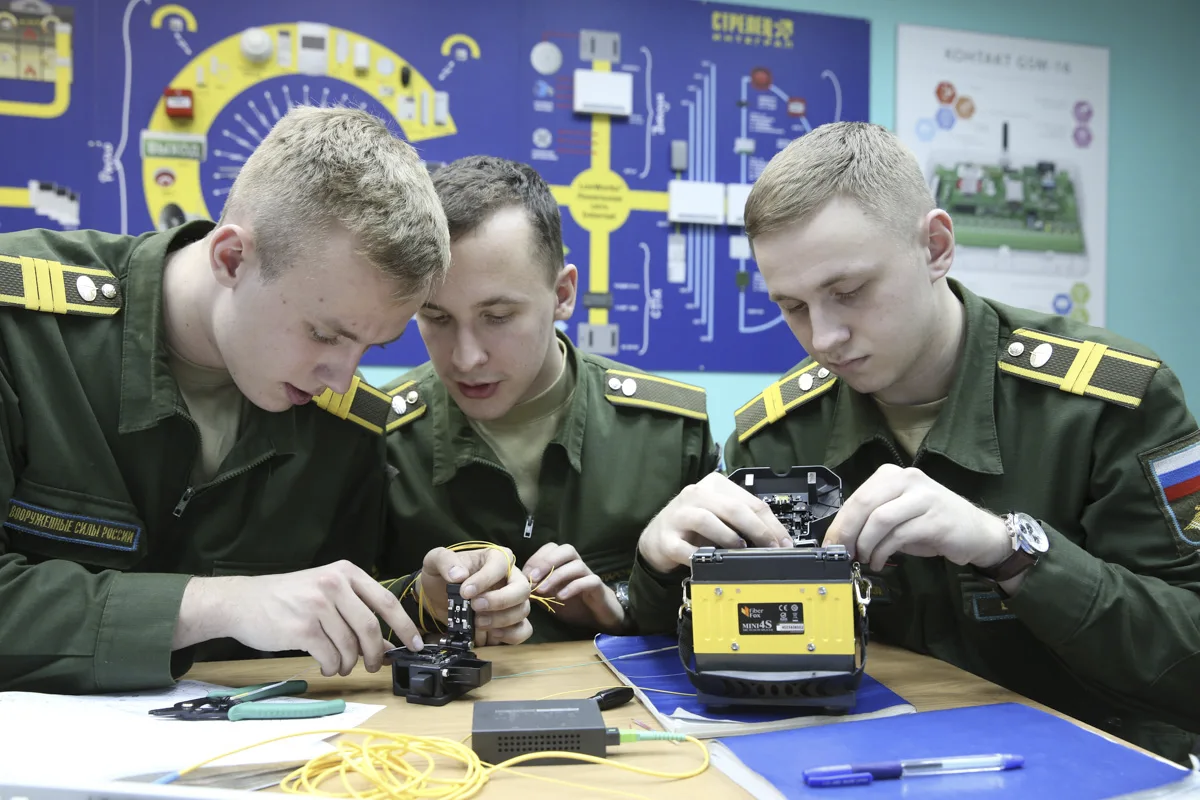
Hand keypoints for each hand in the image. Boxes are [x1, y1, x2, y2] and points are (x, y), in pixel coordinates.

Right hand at [174, 560, 421, 677]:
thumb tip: (386, 645)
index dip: (404, 626)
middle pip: (370, 627)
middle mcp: (333, 584)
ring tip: (340, 665)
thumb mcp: (324, 593)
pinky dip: (331, 666)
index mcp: (345, 572)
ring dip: (349, 663)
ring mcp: (317, 605)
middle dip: (375, 653)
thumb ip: (355, 612)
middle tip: (373, 666)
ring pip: (349, 646)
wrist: (241, 602)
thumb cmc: (287, 599)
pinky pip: (329, 656)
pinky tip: (325, 666)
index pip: (385, 601)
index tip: (416, 644)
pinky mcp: (301, 628)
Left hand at [420, 546, 531, 645]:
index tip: (465, 592)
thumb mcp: (435, 561)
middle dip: (500, 601)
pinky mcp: (511, 622)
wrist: (437, 598)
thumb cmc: (441, 576)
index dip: (485, 579)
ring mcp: (513, 601)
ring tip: (477, 622)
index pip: (501, 564)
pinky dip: (511, 635)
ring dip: (501, 620)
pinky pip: (524, 630)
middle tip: (475, 607)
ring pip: (523, 610)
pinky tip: (492, 634)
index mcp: (495, 558)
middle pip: (522, 589)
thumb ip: (444, 561)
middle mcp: (510, 578)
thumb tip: (458, 575)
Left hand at [522, 543, 626, 633]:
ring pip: (577, 564)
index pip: (552, 548)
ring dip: (557, 576)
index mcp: (565, 564)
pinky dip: (573, 587)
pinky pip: (589, 581)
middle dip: (547, 561)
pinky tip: (561, 597)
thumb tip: (520, 584)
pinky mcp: (598, 588)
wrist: (598, 618)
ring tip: (542, 591)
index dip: (537, 558)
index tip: (525, 575)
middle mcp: (577, 565)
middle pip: (567, 549)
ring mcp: (589, 575)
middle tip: (532, 578)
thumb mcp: (550, 597)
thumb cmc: (573, 604)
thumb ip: (537, 589)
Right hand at [637, 472, 792, 572]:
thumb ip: (744, 522)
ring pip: (707, 520)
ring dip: (728, 537)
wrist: (656, 538)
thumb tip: (778, 540)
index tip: (784, 543)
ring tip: (741, 550)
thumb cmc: (694, 526)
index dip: (770, 524)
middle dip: (757, 530)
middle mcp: (695, 495)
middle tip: (771, 548)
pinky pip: (685, 548)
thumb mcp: (720, 517)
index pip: (749, 501)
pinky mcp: (666, 538)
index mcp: (714, 485)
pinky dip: (700, 556)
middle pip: (732, 508)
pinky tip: (712, 562)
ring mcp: (678, 515)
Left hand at [825, 464, 1010, 572]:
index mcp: (892, 476)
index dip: (840, 523)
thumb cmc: (931, 523)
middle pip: (865, 504)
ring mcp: (923, 497)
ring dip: (866, 544)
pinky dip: (883, 552)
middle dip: (847, 532)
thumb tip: (841, 539)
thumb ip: (870, 520)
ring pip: (880, 519)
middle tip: (841, 553)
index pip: (857, 497)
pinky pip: (899, 535)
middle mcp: (907, 479)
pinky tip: (879, 561)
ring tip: (863, 559)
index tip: (829, 544)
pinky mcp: (936, 519)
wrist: (976, 531)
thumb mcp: (896, 515)